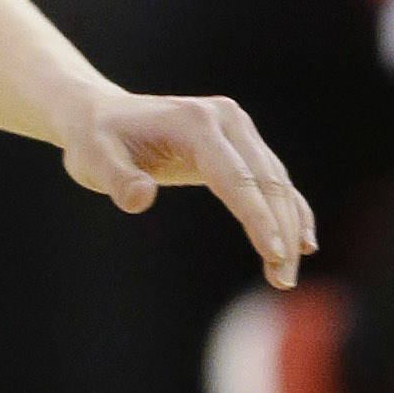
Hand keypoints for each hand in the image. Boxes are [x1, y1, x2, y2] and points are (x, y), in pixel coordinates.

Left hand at [59, 86, 313, 288]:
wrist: (98, 113)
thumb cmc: (93, 139)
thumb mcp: (91, 158)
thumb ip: (115, 178)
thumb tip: (139, 198)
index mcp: (196, 122)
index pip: (237, 177)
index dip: (258, 218)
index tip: (274, 254)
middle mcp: (226, 119)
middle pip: (266, 181)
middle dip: (280, 231)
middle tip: (283, 279)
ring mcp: (237, 128)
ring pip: (276, 183)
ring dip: (288, 227)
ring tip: (285, 275)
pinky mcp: (241, 142)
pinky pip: (273, 180)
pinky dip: (289, 210)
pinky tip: (303, 244)